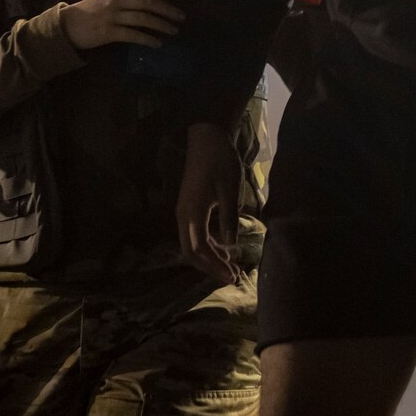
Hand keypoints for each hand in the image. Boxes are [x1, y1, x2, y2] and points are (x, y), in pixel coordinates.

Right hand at [61, 0, 183, 49]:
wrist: (66, 25)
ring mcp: (113, 16)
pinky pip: (133, 35)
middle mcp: (117, 1)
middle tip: (182, 17)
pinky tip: (157, 44)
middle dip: (168, 9)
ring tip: (173, 31)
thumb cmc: (89, 11)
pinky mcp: (109, 32)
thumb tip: (150, 1)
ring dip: (161, 25)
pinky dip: (147, 39)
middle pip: (148, 2)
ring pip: (143, 18)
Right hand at [177, 122, 242, 284]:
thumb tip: (230, 244)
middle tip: (231, 276)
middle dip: (210, 267)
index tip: (232, 276)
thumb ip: (229, 218)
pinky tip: (222, 248)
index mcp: (192, 213)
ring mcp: (183, 211)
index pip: (200, 249)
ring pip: (191, 244)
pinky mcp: (188, 207)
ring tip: (229, 266)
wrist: (206, 138)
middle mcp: (182, 215)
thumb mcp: (230, 190)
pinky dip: (206, 244)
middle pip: (191, 252)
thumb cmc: (220, 162)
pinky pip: (193, 233)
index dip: (215, 265)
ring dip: (208, 257)